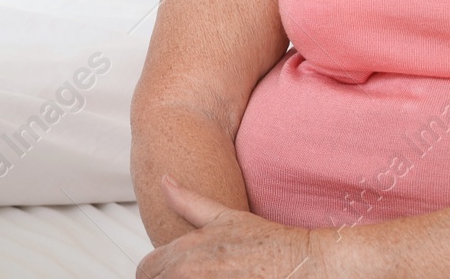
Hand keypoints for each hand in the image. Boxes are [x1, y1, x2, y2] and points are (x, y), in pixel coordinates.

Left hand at [136, 176, 316, 277]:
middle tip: (202, 274)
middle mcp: (189, 275)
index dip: (156, 272)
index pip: (145, 271)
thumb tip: (164, 180)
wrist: (304, 266)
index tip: (176, 272)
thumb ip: (187, 202)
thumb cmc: (268, 243)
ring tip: (215, 278)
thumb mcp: (224, 218)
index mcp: (183, 255)